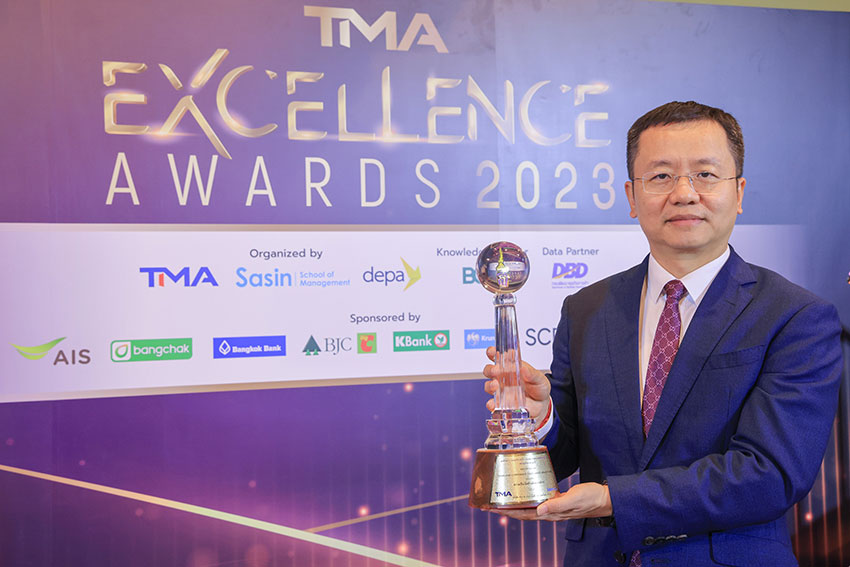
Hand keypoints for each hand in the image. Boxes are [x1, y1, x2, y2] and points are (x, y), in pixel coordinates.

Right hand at [483, 346, 550, 424]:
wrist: (541, 405)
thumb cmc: (538, 388)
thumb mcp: (539, 379)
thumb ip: (532, 374)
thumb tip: (524, 368)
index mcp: (511, 367)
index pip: (498, 357)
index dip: (492, 353)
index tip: (491, 351)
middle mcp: (503, 378)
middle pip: (490, 371)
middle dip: (490, 369)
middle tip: (495, 370)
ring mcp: (501, 391)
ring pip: (489, 386)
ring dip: (490, 385)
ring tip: (495, 386)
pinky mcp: (501, 404)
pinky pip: (492, 404)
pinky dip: (491, 404)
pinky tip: (493, 404)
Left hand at [492, 482, 611, 521]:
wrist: (605, 499)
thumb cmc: (591, 498)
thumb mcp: (574, 499)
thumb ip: (558, 505)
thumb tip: (540, 510)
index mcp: (552, 513)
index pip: (525, 515)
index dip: (508, 512)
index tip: (493, 509)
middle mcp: (551, 512)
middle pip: (524, 512)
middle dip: (507, 509)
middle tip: (492, 503)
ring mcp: (554, 507)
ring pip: (530, 507)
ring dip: (516, 504)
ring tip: (504, 498)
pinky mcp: (558, 500)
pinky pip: (539, 500)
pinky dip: (529, 497)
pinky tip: (526, 492)